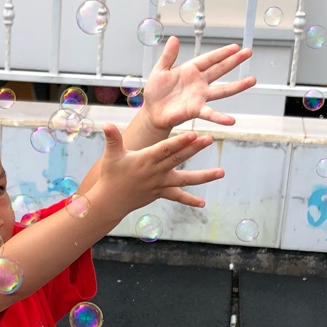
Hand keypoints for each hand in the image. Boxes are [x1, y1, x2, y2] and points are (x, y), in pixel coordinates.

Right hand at [96, 123, 225, 214]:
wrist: (110, 201)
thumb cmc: (110, 175)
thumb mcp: (110, 156)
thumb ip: (112, 139)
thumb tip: (106, 124)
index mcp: (145, 159)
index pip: (165, 149)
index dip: (180, 142)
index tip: (194, 134)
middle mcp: (156, 172)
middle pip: (178, 159)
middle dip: (194, 149)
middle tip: (209, 139)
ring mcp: (160, 183)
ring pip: (185, 179)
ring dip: (204, 176)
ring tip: (221, 173)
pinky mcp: (161, 193)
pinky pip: (177, 197)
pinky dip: (189, 200)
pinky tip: (203, 203)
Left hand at [142, 37, 255, 131]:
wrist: (151, 111)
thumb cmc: (155, 92)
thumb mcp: (160, 70)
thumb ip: (168, 56)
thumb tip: (173, 38)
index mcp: (190, 70)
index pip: (209, 59)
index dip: (222, 53)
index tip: (236, 47)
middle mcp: (199, 82)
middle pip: (220, 69)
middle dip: (234, 61)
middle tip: (249, 52)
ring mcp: (200, 97)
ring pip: (222, 90)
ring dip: (238, 86)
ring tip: (252, 80)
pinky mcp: (195, 110)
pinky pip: (210, 113)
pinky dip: (220, 118)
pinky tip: (231, 120)